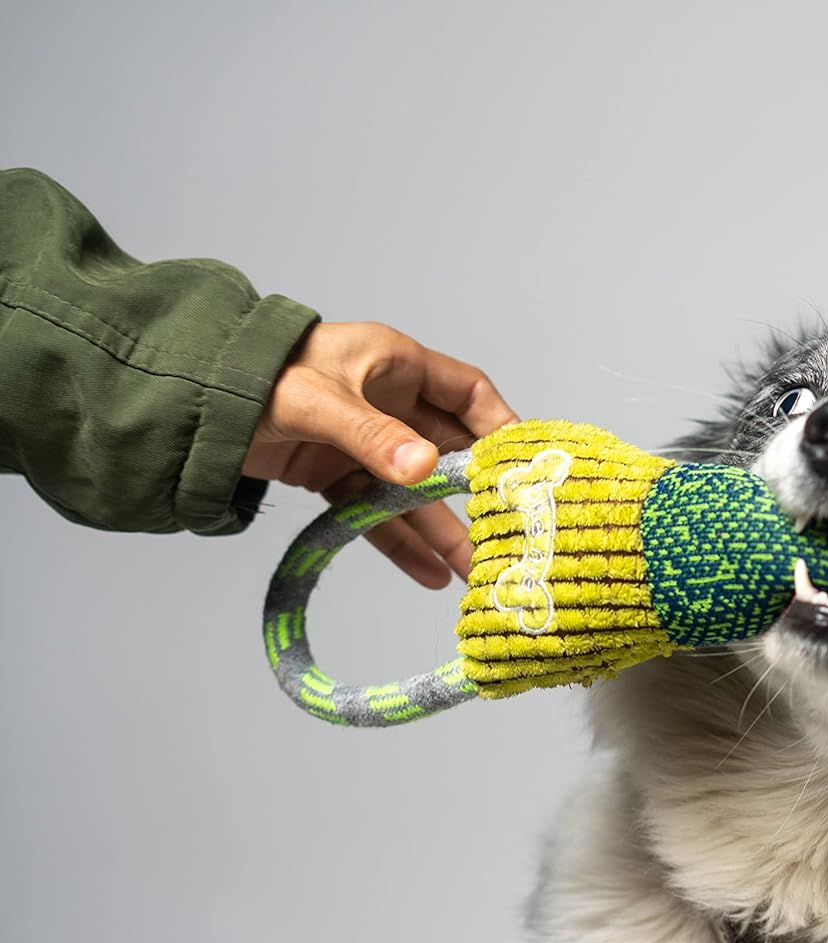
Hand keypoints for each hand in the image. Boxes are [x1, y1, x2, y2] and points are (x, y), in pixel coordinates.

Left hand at [243, 321, 517, 587]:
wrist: (183, 397)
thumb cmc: (251, 374)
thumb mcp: (315, 401)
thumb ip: (370, 436)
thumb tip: (423, 469)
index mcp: (394, 365)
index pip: (468, 394)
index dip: (500, 428)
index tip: (525, 468)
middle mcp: (388, 404)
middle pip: (448, 454)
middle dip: (476, 497)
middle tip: (506, 536)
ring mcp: (363, 444)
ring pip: (415, 493)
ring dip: (441, 531)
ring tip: (472, 573)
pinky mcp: (335, 476)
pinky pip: (377, 513)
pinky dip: (400, 543)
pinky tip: (427, 574)